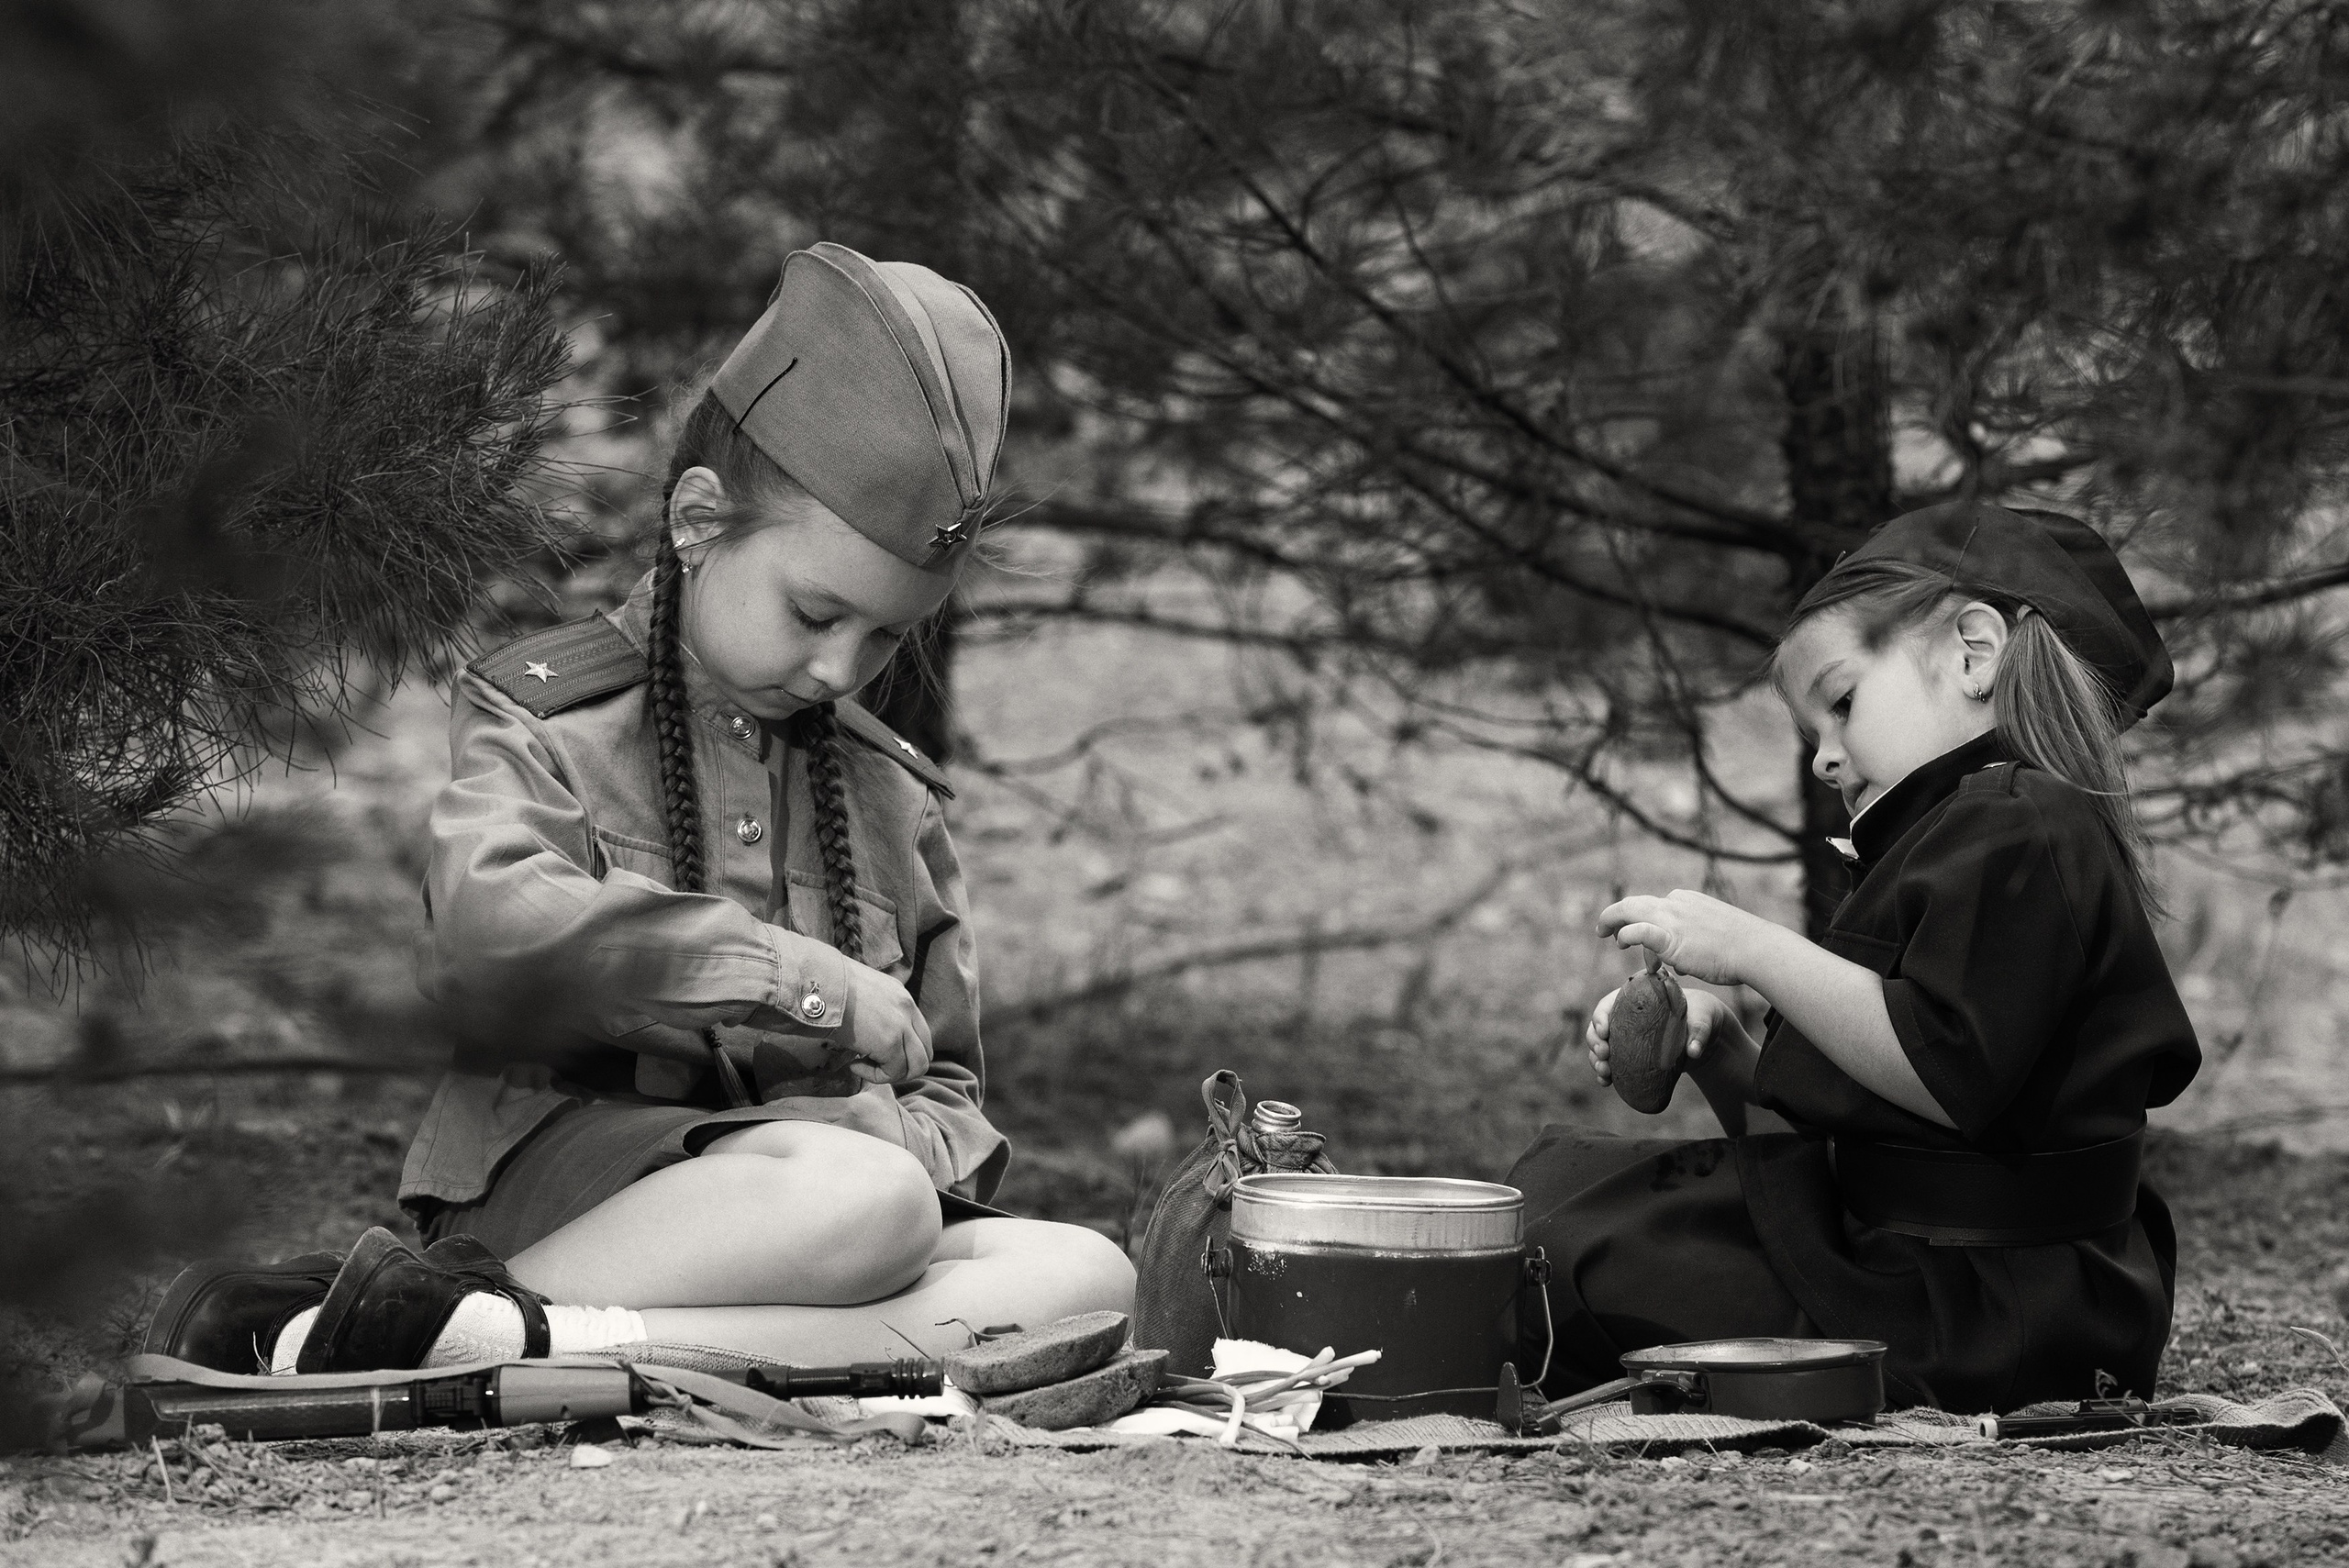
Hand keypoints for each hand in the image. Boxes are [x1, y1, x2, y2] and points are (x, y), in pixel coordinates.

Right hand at [834, 963, 934, 1084]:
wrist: (817, 986)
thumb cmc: (827, 989)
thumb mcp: (861, 993)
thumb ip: (875, 1010)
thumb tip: (871, 1033)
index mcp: (900, 997)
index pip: (920, 1033)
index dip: (903, 1050)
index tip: (876, 1052)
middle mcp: (907, 1009)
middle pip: (925, 1052)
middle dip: (903, 1066)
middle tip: (874, 1065)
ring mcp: (902, 1025)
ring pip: (918, 1066)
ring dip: (892, 1074)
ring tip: (864, 1066)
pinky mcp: (890, 1042)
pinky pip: (894, 1072)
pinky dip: (874, 1076)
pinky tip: (854, 1065)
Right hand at [1585, 982, 1736, 1086]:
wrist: (1704, 1033)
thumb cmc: (1701, 1016)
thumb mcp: (1702, 1019)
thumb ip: (1698, 1032)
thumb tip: (1693, 1052)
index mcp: (1635, 1000)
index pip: (1608, 1004)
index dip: (1600, 1017)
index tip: (1605, 1031)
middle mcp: (1625, 1019)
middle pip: (1598, 1027)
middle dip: (1595, 1042)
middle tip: (1604, 1054)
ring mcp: (1626, 1039)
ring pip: (1600, 1047)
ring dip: (1596, 1060)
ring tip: (1604, 1072)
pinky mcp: (1630, 1056)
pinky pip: (1612, 1064)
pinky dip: (1605, 1073)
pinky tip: (1606, 1082)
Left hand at [1595, 889, 1785, 986]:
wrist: (1756, 949)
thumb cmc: (1740, 950)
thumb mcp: (1713, 938)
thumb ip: (1692, 944)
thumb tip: (1678, 962)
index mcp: (1686, 900)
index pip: (1654, 909)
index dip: (1643, 924)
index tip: (1641, 944)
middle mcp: (1676, 904)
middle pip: (1636, 904)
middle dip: (1617, 915)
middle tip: (1605, 930)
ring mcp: (1672, 919)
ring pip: (1630, 911)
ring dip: (1612, 921)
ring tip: (1604, 933)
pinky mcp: (1671, 938)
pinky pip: (1639, 931)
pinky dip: (1626, 933)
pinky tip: (1619, 940)